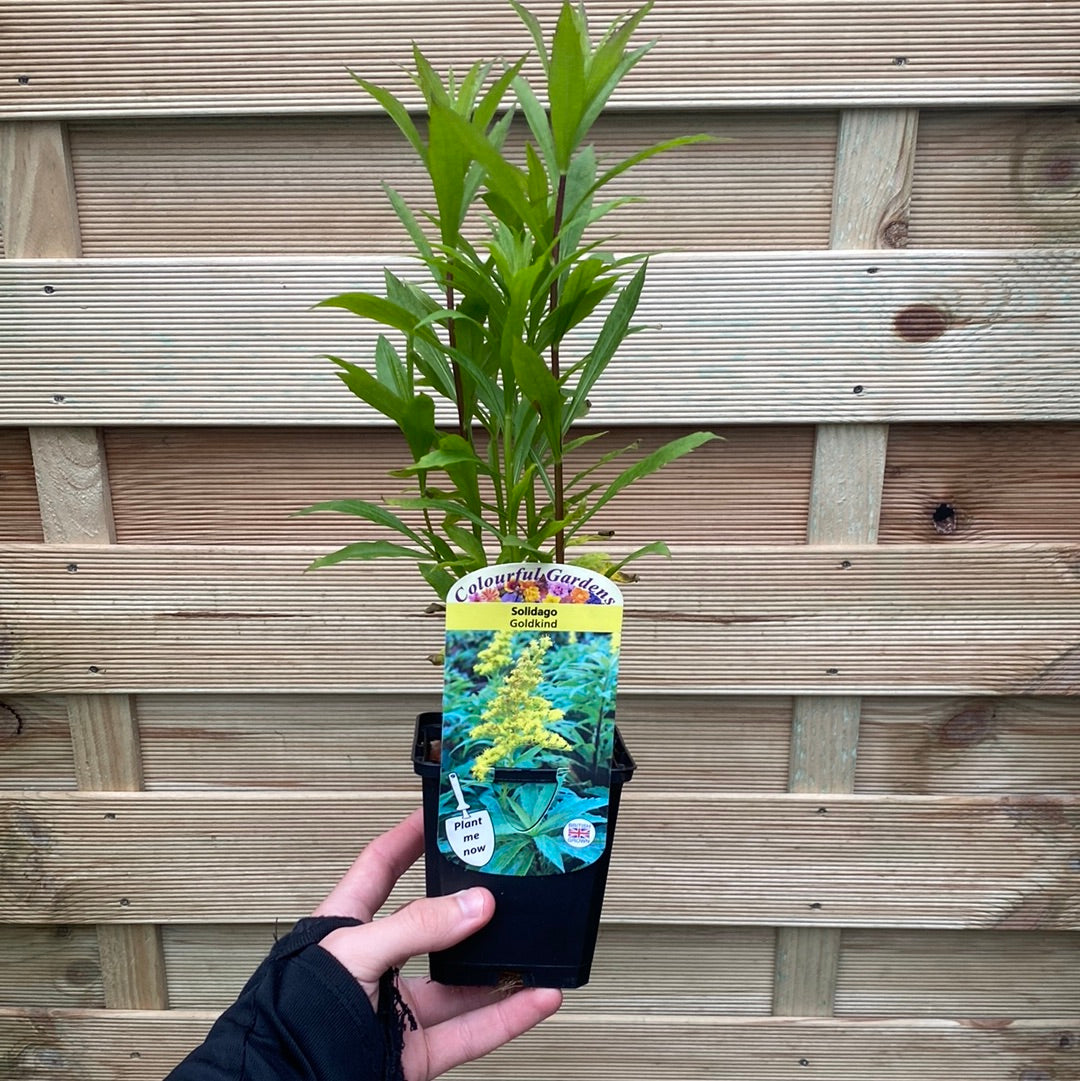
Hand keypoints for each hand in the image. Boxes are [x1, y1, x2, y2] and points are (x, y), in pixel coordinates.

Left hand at [314, 809, 562, 1079]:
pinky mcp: (414, 1052)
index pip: (380, 868)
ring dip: (500, 971)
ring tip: (535, 950)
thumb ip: (416, 927)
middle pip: (431, 929)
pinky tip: (535, 999)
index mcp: (346, 928)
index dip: (408, 839)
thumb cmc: (294, 1016)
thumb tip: (475, 905)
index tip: (439, 815)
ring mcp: (396, 1010)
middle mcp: (375, 966)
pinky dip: (508, 1017)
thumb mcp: (355, 952)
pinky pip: (471, 1031)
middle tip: (505, 885)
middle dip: (469, 911)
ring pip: (460, 986)